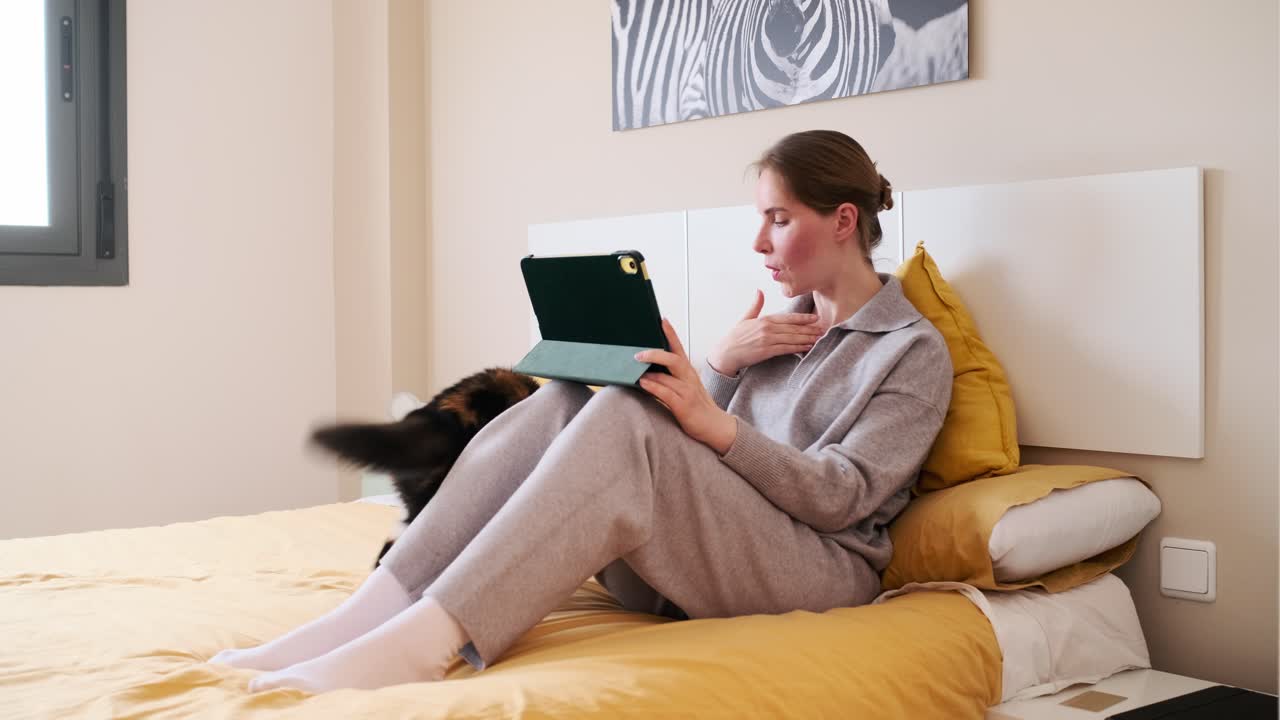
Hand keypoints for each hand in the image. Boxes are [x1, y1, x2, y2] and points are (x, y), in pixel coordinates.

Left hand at [634, 317, 737, 453]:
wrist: (716, 427)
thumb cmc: (698, 406)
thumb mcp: (686, 387)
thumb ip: (670, 378)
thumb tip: (647, 371)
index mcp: (689, 372)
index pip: (679, 348)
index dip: (671, 333)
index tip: (662, 320)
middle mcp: (689, 378)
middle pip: (674, 359)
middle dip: (655, 353)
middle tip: (638, 353)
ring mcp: (687, 392)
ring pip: (668, 376)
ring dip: (650, 371)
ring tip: (634, 367)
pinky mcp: (684, 406)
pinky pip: (666, 393)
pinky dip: (653, 387)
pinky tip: (643, 383)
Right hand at [706, 290, 826, 374]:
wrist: (725, 354)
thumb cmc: (735, 337)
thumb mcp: (745, 318)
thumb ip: (755, 305)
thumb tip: (759, 291)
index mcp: (764, 320)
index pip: (788, 318)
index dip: (803, 318)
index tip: (815, 318)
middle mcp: (767, 328)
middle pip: (793, 328)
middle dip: (809, 329)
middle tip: (822, 330)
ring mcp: (767, 340)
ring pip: (792, 338)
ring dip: (806, 339)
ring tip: (818, 339)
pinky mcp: (766, 351)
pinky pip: (786, 349)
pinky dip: (798, 348)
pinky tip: (806, 348)